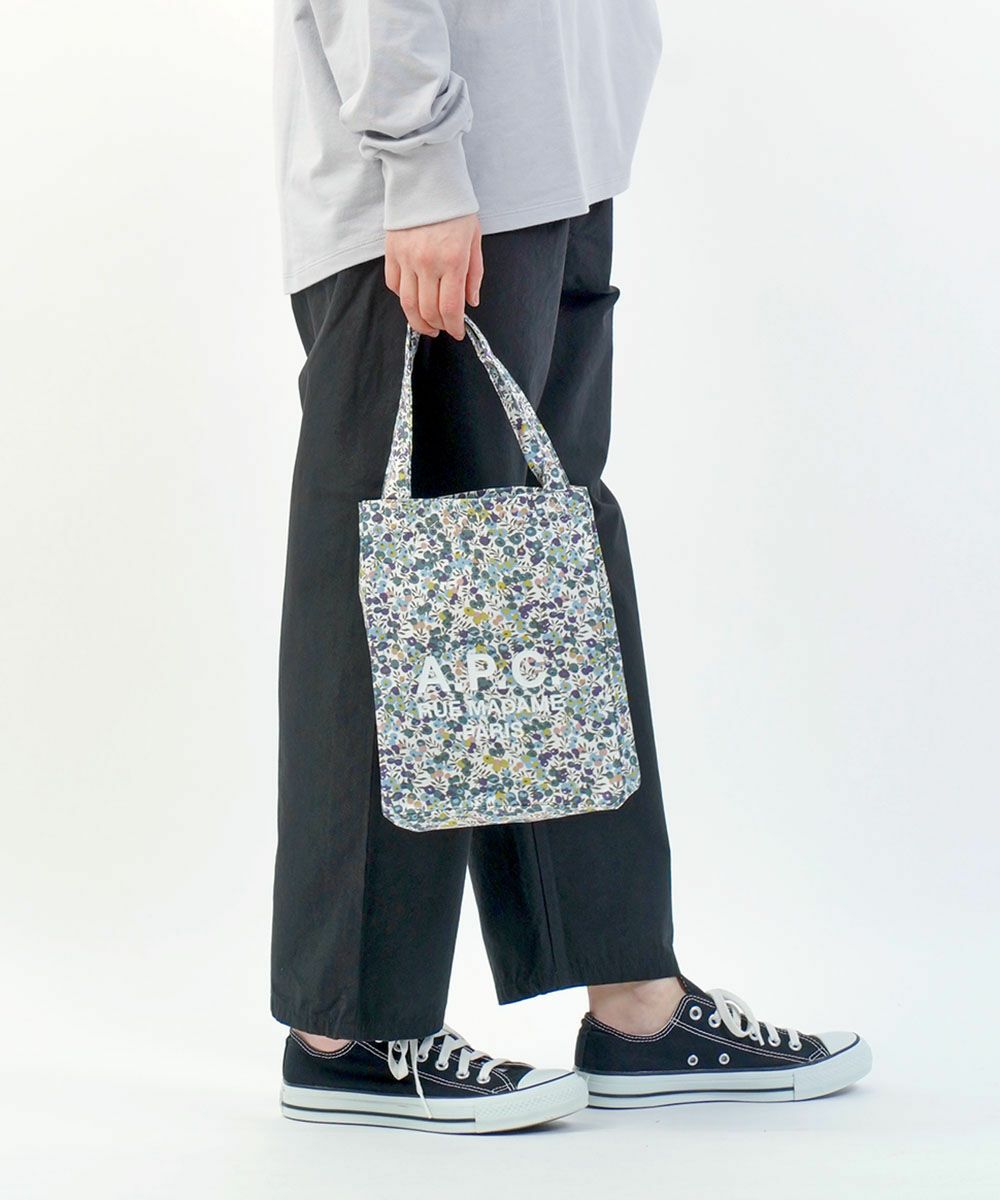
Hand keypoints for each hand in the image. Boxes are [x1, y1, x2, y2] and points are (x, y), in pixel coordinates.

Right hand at [384, 213, 482, 339]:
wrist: (426, 178)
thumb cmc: (454, 208)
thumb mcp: (474, 239)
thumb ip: (473, 274)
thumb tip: (471, 302)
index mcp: (452, 260)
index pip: (451, 308)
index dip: (454, 327)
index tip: (458, 332)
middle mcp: (427, 263)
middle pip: (428, 311)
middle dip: (438, 326)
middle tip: (443, 328)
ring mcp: (406, 258)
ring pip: (408, 304)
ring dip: (418, 321)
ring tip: (427, 325)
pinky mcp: (392, 252)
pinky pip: (394, 286)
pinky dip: (404, 299)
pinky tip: (414, 300)